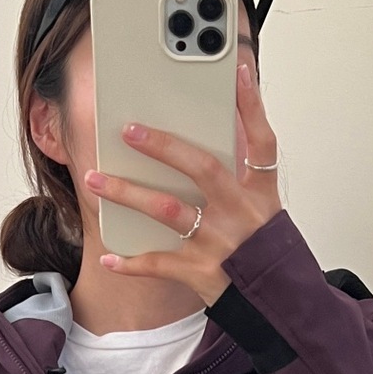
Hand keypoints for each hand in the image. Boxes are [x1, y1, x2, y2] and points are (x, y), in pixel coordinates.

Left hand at [82, 62, 282, 306]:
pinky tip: (108, 255)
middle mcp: (239, 213)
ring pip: (168, 211)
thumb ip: (244, 171)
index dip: (251, 105)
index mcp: (260, 193)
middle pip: (202, 169)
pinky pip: (158, 264)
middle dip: (164, 146)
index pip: (261, 141)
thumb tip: (223, 128)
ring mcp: (218, 242)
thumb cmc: (263, 250)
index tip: (236, 70)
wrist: (277, 303)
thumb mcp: (266, 207)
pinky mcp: (200, 272)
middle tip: (129, 130)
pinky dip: (131, 262)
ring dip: (128, 194)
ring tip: (95, 179)